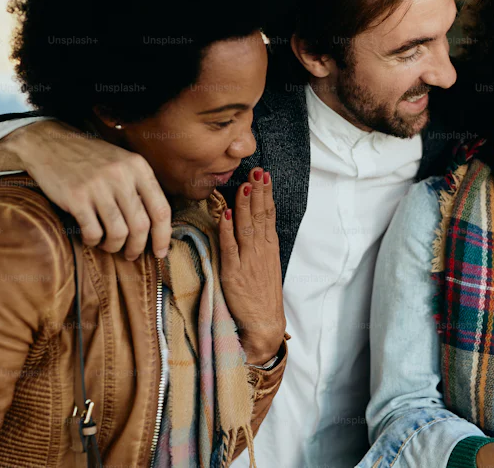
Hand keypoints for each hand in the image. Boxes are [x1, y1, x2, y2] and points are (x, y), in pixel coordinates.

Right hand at [0, 120, 170, 259]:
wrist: (50, 144)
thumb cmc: (91, 159)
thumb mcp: (122, 162)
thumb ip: (139, 187)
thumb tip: (156, 226)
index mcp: (138, 167)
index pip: (161, 209)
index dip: (163, 235)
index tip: (161, 252)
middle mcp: (122, 176)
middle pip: (141, 226)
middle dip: (138, 247)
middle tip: (131, 255)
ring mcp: (98, 186)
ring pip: (118, 232)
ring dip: (114, 246)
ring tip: (109, 246)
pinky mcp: (76, 197)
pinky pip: (93, 232)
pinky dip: (93, 241)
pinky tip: (91, 237)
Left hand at [218, 168, 284, 365]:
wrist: (264, 323)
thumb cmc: (263, 296)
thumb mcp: (267, 267)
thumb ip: (260, 246)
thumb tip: (253, 226)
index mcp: (269, 249)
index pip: (268, 215)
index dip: (266, 195)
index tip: (264, 177)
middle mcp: (260, 251)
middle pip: (259, 216)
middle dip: (257, 192)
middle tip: (256, 171)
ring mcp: (247, 261)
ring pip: (246, 227)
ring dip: (243, 205)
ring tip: (243, 185)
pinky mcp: (233, 273)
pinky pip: (229, 247)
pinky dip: (226, 229)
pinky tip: (223, 213)